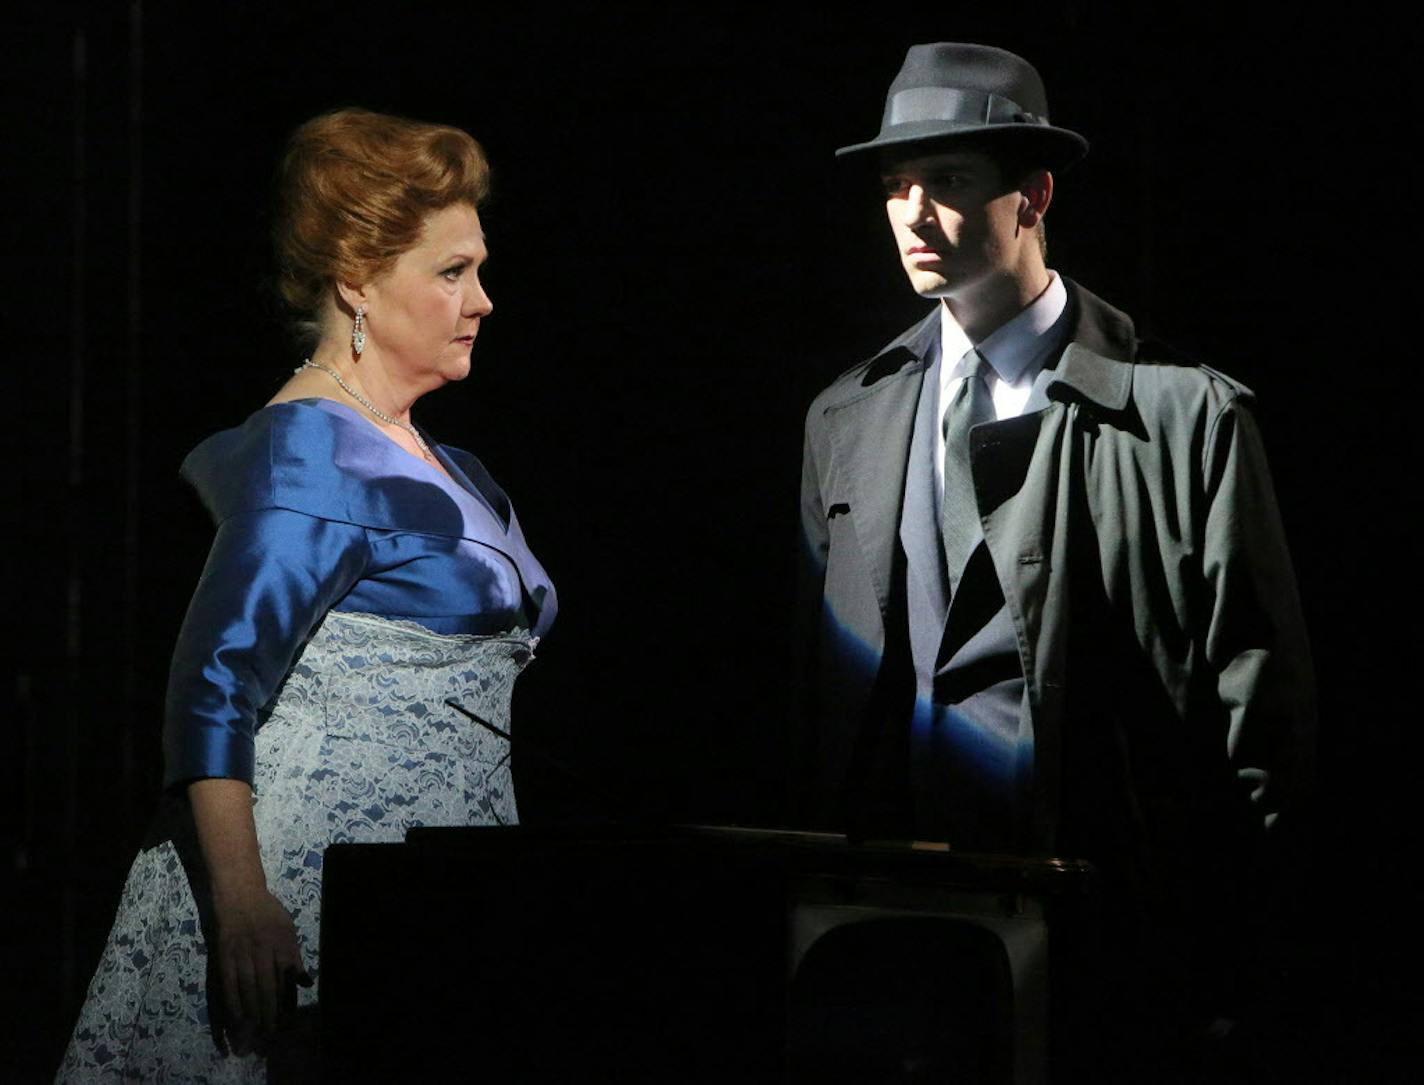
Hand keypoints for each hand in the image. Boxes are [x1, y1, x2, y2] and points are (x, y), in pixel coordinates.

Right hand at [211, 886, 311, 1053]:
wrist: (239, 894)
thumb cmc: (268, 911)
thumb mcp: (289, 928)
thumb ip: (295, 957)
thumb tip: (306, 983)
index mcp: (282, 943)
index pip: (287, 978)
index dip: (288, 1000)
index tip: (289, 1019)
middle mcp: (263, 950)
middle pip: (267, 987)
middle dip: (270, 1012)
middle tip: (272, 1032)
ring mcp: (241, 953)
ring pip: (248, 989)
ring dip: (252, 1012)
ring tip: (256, 1030)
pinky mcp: (223, 956)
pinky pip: (228, 984)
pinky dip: (232, 1002)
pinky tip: (237, 1016)